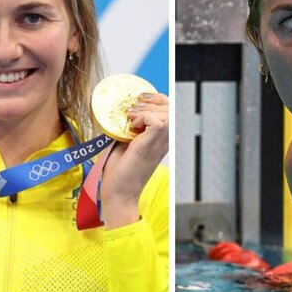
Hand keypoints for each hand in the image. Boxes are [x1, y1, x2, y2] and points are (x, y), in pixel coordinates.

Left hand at [100, 93, 168, 228]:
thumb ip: (130, 128)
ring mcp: (159, 144)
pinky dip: (143, 117)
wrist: (119, 192)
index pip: (170, 110)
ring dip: (148, 109)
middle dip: (153, 100)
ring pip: (168, 113)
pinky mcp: (150, 146)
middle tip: (134, 105)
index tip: (140, 98)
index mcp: (160, 139)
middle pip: (172, 108)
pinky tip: (132, 126)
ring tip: (132, 116)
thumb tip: (123, 111)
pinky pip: (157, 122)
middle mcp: (164, 141)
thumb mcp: (125, 143)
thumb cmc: (121, 172)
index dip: (158, 99)